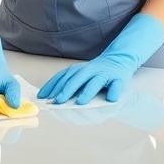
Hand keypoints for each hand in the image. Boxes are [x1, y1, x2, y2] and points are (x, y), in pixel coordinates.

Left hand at [38, 13, 163, 104]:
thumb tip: (49, 97)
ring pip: (96, 82)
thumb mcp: (81, 75)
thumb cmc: (96, 75)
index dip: (54, 86)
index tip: (43, 97)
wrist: (120, 61)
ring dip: (88, 91)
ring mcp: (106, 74)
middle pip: (78, 78)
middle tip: (58, 101)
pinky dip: (114, 91)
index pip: (64, 77)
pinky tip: (110, 99)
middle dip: (67, 89)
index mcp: (79, 70)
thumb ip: (69, 84)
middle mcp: (92, 70)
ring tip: (81, 102)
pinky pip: (117, 86)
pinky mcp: (120, 80)